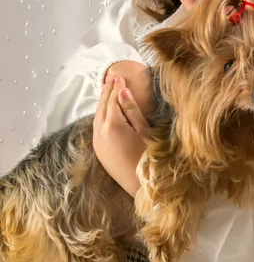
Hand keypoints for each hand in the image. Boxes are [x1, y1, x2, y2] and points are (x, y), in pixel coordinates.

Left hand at [93, 74, 149, 197]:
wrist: (139, 186)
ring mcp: (97, 141)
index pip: (114, 99)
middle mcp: (100, 132)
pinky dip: (101, 114)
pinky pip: (97, 126)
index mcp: (113, 125)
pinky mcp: (98, 149)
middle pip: (102, 105)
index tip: (119, 75)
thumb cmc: (147, 158)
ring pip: (97, 115)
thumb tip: (123, 91)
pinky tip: (106, 111)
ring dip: (103, 102)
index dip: (117, 87)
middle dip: (107, 91)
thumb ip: (132, 110)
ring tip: (108, 90)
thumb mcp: (144, 131)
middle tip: (112, 78)